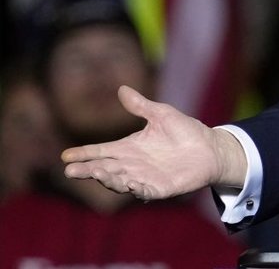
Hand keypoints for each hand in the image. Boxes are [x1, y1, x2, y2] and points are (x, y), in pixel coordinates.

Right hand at [62, 85, 246, 200]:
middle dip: (88, 170)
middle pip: (105, 169)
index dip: (84, 154)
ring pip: (120, 181)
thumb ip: (140, 106)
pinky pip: (144, 191)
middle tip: (71, 170)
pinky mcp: (160, 188)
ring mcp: (145, 178)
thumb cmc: (185, 131)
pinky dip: (135, 188)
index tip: (66, 156)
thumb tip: (121, 88)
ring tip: (96, 172)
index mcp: (129, 148)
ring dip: (108, 179)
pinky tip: (128, 183)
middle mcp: (133, 165)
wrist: (210, 148)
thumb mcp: (161, 114)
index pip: (101, 151)